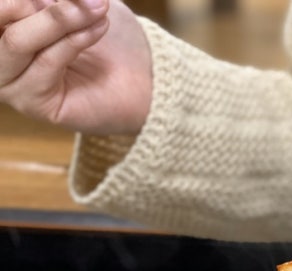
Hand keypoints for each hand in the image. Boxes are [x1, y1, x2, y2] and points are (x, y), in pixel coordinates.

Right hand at [0, 0, 151, 134]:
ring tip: (98, 9)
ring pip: (17, 42)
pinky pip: (46, 63)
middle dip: (46, 9)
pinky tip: (100, 28)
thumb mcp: (74, 1)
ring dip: (60, 20)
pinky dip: (74, 41)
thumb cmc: (104, 29)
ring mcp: (10, 82)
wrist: (142, 73)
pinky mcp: (33, 104)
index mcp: (1, 24)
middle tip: (85, 0)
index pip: (0, 7)